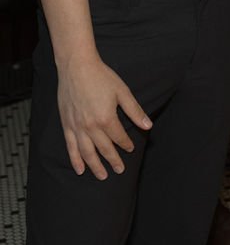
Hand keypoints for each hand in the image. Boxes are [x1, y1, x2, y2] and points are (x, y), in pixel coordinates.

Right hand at [57, 54, 151, 178]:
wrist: (77, 68)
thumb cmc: (102, 77)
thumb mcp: (123, 92)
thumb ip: (135, 111)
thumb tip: (148, 125)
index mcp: (106, 118)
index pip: (119, 137)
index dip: (126, 144)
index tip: (130, 149)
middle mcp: (90, 126)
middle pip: (104, 149)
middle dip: (113, 161)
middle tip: (119, 171)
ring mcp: (77, 127)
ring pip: (87, 153)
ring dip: (95, 166)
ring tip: (102, 176)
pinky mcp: (66, 125)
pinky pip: (70, 147)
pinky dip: (75, 160)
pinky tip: (80, 169)